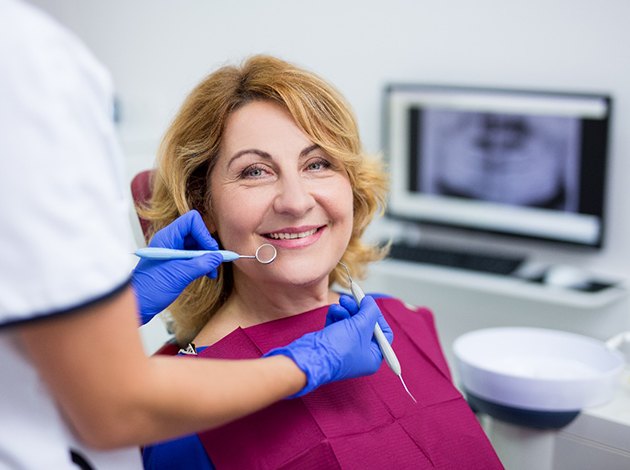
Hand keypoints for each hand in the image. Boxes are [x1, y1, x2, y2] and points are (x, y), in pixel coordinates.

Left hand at [132, 210, 222, 324]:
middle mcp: (170, 241)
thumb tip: (218, 258)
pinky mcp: (176, 262)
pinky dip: (202, 264)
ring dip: (207, 257)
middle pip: (196, 233)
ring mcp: (173, 251)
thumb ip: (201, 265)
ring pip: (197, 246)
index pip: (191, 221)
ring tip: (212, 271)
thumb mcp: (179, 276)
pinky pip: (194, 257)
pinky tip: (207, 274)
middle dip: (208, 247)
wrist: (138, 304)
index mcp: (167, 238)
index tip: (210, 250)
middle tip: (215, 262)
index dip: (204, 233)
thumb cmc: (150, 289)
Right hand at [264, 295, 392, 396]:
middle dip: (359, 310)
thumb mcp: (361, 326)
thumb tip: (371, 302)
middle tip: (353, 298)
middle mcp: (360, 355)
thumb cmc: (339, 347)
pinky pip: (338, 325)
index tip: (369, 305)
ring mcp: (345, 349)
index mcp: (373, 357)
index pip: (383, 335)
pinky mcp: (332, 343)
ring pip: (350, 323)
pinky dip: (336, 316)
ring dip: (346, 310)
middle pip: (366, 326)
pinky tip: (333, 312)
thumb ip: (370, 311)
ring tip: (341, 302)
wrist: (312, 356)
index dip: (378, 317)